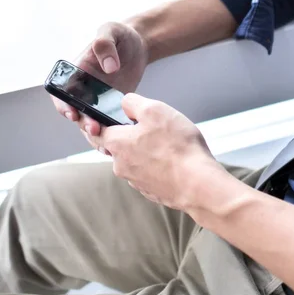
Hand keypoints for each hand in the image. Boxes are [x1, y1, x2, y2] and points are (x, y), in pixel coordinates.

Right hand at [51, 22, 148, 136]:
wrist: (139, 44)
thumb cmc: (120, 35)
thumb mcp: (110, 31)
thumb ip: (105, 44)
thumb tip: (108, 67)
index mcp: (76, 72)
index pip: (61, 92)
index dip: (63, 105)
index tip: (72, 112)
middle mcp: (83, 89)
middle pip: (76, 113)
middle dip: (83, 123)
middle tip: (95, 128)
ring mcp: (97, 100)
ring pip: (91, 123)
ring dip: (96, 135)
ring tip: (108, 145)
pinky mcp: (112, 107)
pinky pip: (108, 124)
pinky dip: (112, 135)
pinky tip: (121, 145)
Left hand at [90, 93, 229, 210]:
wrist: (197, 185)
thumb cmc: (176, 146)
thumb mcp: (155, 110)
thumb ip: (133, 103)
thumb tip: (125, 104)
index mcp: (116, 143)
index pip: (95, 131)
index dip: (98, 122)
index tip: (103, 117)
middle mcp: (120, 165)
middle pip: (116, 146)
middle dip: (127, 135)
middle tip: (147, 128)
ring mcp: (136, 181)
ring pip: (133, 160)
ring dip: (143, 151)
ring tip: (165, 143)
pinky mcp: (151, 191)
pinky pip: (148, 173)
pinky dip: (155, 165)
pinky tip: (171, 160)